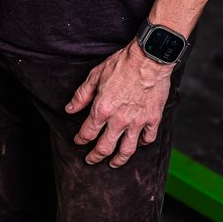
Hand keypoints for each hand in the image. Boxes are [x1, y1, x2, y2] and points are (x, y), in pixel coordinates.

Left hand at [65, 43, 171, 168]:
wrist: (149, 58)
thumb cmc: (122, 63)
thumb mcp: (95, 75)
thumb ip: (82, 95)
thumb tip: (70, 109)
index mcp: (102, 109)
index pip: (87, 132)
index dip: (80, 139)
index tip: (78, 141)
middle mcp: (119, 120)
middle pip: (104, 147)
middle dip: (95, 156)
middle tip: (90, 160)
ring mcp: (137, 122)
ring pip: (127, 150)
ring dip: (118, 160)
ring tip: (113, 164)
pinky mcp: (153, 119)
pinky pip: (147, 138)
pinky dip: (142, 143)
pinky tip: (138, 144)